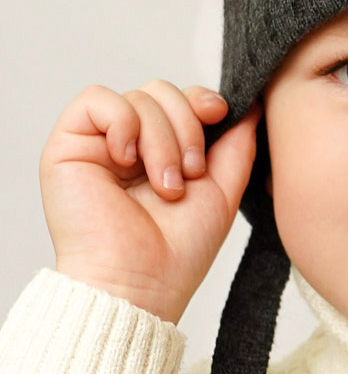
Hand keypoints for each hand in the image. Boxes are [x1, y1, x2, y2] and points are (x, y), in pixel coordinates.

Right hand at [39, 81, 260, 323]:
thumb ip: (237, 143)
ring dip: (161, 140)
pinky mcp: (68, 146)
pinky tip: (127, 160)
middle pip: (161, 91)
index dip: (201, 99)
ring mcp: (98, 143)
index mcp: (161, 150)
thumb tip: (253, 102)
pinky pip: (96, 100)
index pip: (181, 97)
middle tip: (189, 174)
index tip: (219, 115)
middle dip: (186, 127)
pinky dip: (123, 123)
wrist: (141, 283)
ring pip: (138, 98)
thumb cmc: (178, 250)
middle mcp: (129, 143)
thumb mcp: (223, 187)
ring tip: (163, 186)